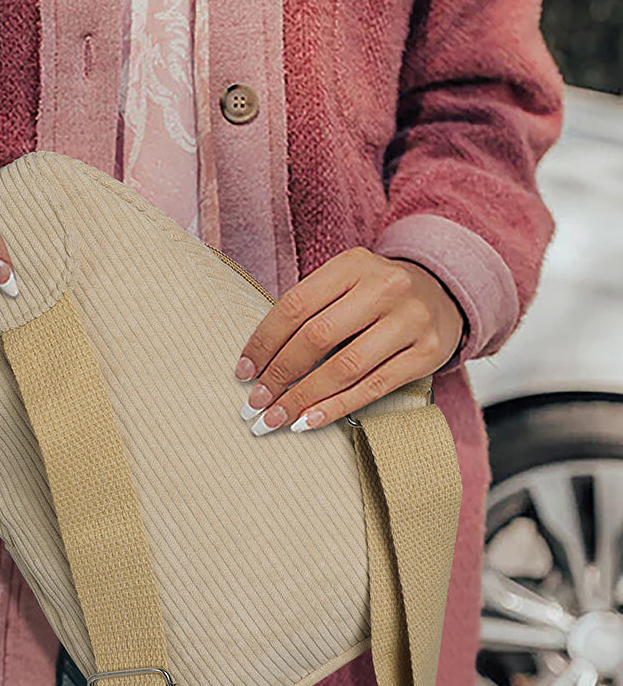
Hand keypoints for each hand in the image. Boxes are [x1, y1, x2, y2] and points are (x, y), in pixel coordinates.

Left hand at [233, 247, 464, 433]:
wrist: (443, 293)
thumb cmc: (376, 295)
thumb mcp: (344, 284)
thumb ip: (309, 312)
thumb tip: (258, 364)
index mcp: (353, 264)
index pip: (295, 306)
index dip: (264, 343)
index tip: (243, 372)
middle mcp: (385, 287)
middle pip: (317, 337)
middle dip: (279, 375)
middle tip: (255, 403)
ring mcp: (410, 320)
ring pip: (345, 367)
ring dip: (304, 398)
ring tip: (276, 418)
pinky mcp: (428, 352)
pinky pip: (374, 387)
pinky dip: (337, 408)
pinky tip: (310, 421)